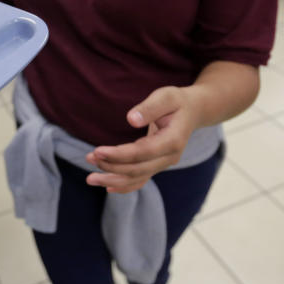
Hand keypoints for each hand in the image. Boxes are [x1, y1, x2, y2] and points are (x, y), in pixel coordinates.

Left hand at [85, 87, 200, 193]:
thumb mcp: (166, 97)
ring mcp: (164, 164)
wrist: (193, 112)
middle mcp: (170, 157)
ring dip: (113, 179)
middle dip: (111, 166)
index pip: (143, 152)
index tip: (98, 151)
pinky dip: (124, 185)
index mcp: (173, 140)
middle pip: (138, 169)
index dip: (119, 155)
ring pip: (137, 178)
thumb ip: (149, 108)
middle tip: (89, 158)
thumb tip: (131, 119)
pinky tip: (107, 187)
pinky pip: (140, 180)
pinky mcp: (157, 165)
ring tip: (90, 178)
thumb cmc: (177, 102)